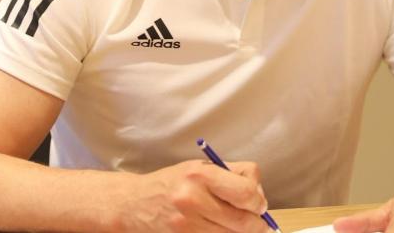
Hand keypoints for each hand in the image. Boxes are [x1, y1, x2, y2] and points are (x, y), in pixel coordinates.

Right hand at [109, 159, 270, 232]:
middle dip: (256, 222)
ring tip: (235, 223)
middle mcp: (193, 200)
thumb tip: (259, 195)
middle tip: (257, 220)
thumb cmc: (171, 183)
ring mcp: (187, 225)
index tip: (257, 202)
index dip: (258, 199)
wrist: (134, 203)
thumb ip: (230, 174)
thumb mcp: (198, 167)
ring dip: (241, 232)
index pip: (246, 191)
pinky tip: (219, 229)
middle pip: (244, 220)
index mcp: (200, 175)